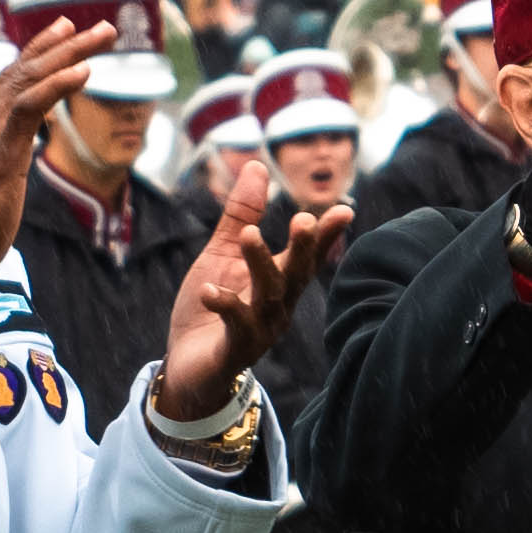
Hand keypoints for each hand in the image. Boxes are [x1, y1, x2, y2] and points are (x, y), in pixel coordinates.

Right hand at [0, 15, 113, 314]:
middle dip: (64, 44)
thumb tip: (12, 151)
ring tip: (103, 36)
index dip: (39, 51)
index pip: (8, 77)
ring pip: (30, 79)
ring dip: (70, 54)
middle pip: (24, 70)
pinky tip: (84, 71)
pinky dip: (57, 85)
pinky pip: (30, 106)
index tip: (65, 30)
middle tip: (100, 27)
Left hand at [158, 156, 348, 429]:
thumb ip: (240, 214)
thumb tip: (257, 164)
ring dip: (261, 264)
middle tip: (305, 219)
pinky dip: (225, 305)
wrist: (187, 368)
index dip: (325, 236)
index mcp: (279, 283)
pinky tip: (210, 289)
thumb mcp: (221, 254)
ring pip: (269, 295)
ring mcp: (260, 330)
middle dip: (303, 248)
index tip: (344, 211)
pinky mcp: (235, 350)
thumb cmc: (208, 309)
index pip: (307, 256)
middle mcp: (277, 307)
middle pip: (297, 275)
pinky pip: (236, 326)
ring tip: (248, 235)